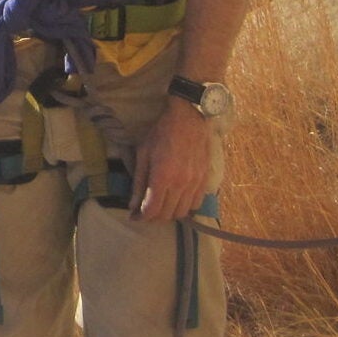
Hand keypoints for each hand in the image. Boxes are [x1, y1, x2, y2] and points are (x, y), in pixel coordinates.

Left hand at [131, 102, 211, 222]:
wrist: (189, 119)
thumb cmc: (161, 133)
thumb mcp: (143, 154)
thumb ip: (139, 182)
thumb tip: (133, 205)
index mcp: (162, 177)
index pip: (151, 210)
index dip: (140, 217)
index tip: (134, 216)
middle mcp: (180, 184)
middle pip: (166, 215)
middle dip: (153, 217)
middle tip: (145, 210)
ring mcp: (195, 184)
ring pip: (182, 212)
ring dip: (169, 213)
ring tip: (161, 205)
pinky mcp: (204, 180)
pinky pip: (196, 204)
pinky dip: (185, 207)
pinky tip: (177, 199)